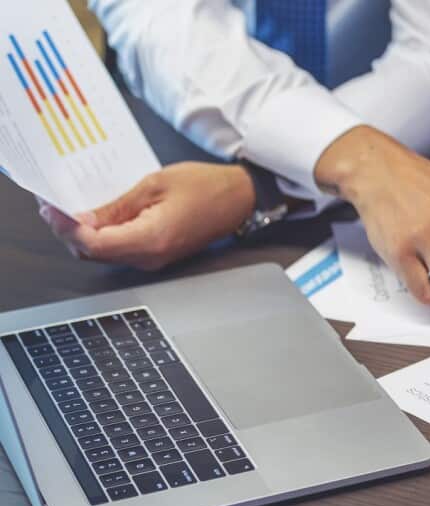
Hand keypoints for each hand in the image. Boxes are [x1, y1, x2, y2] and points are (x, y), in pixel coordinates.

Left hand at [39, 162, 254, 270]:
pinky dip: (101, 236)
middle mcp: (151, 257)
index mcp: (151, 240)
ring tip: (71, 208)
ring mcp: (154, 259)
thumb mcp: (153, 184)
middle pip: (93, 254)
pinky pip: (119, 251)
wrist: (239, 199)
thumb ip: (116, 205)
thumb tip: (83, 218)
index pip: (93, 244)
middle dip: (69, 231)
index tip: (53, 208)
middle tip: (55, 206)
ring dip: (83, 234)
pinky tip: (96, 217)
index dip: (67, 228)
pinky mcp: (157, 255)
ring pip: (103, 254)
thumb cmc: (206, 187)